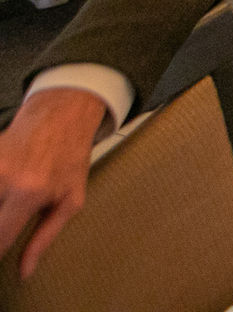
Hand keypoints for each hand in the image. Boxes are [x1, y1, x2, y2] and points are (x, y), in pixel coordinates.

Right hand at [0, 88, 108, 277]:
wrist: (61, 116)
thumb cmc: (69, 159)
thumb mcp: (70, 200)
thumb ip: (45, 238)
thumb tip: (24, 272)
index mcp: (29, 192)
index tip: (1, 253)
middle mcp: (4, 177)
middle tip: (10, 220)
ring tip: (9, 204)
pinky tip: (6, 194)